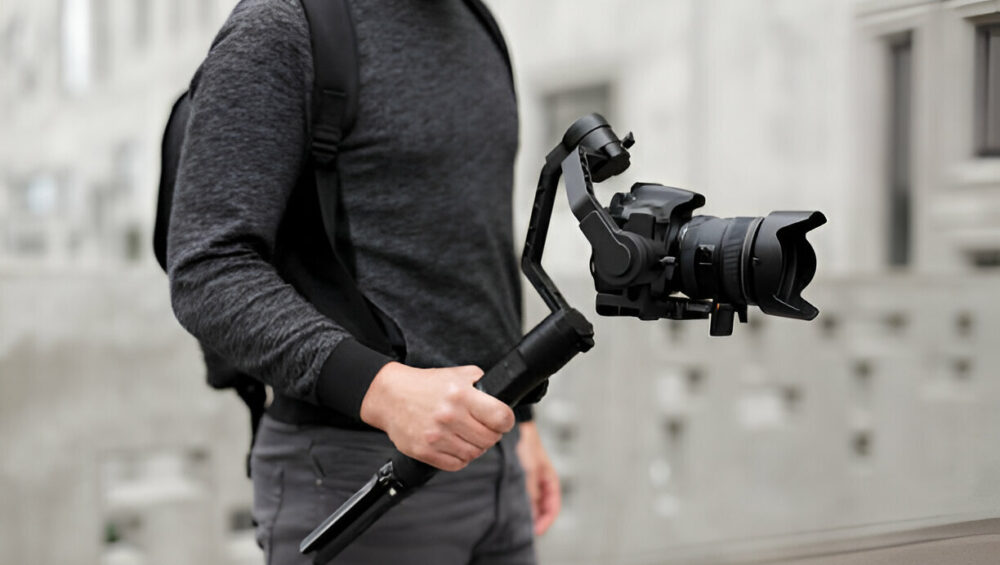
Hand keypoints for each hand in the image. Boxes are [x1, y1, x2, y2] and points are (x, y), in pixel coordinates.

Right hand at [360, 362, 514, 471]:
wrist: (390, 396)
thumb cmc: (425, 385)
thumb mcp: (457, 374)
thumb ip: (481, 383)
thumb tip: (502, 396)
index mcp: (460, 395)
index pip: (500, 417)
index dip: (506, 421)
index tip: (503, 420)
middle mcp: (449, 417)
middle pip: (490, 439)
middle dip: (492, 434)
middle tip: (485, 428)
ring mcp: (436, 437)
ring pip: (474, 454)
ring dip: (476, 447)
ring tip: (469, 436)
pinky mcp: (425, 451)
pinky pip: (456, 464)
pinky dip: (461, 458)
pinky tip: (456, 445)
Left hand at [516, 421, 560, 534]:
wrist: (512, 424)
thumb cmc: (526, 444)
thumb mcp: (530, 468)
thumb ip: (530, 489)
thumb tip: (529, 511)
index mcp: (549, 479)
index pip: (552, 506)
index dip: (546, 520)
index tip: (535, 530)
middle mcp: (540, 481)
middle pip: (540, 507)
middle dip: (533, 519)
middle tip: (521, 530)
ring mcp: (528, 479)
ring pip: (528, 502)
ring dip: (524, 511)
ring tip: (512, 520)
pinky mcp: (516, 476)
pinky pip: (518, 494)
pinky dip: (515, 502)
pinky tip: (505, 506)